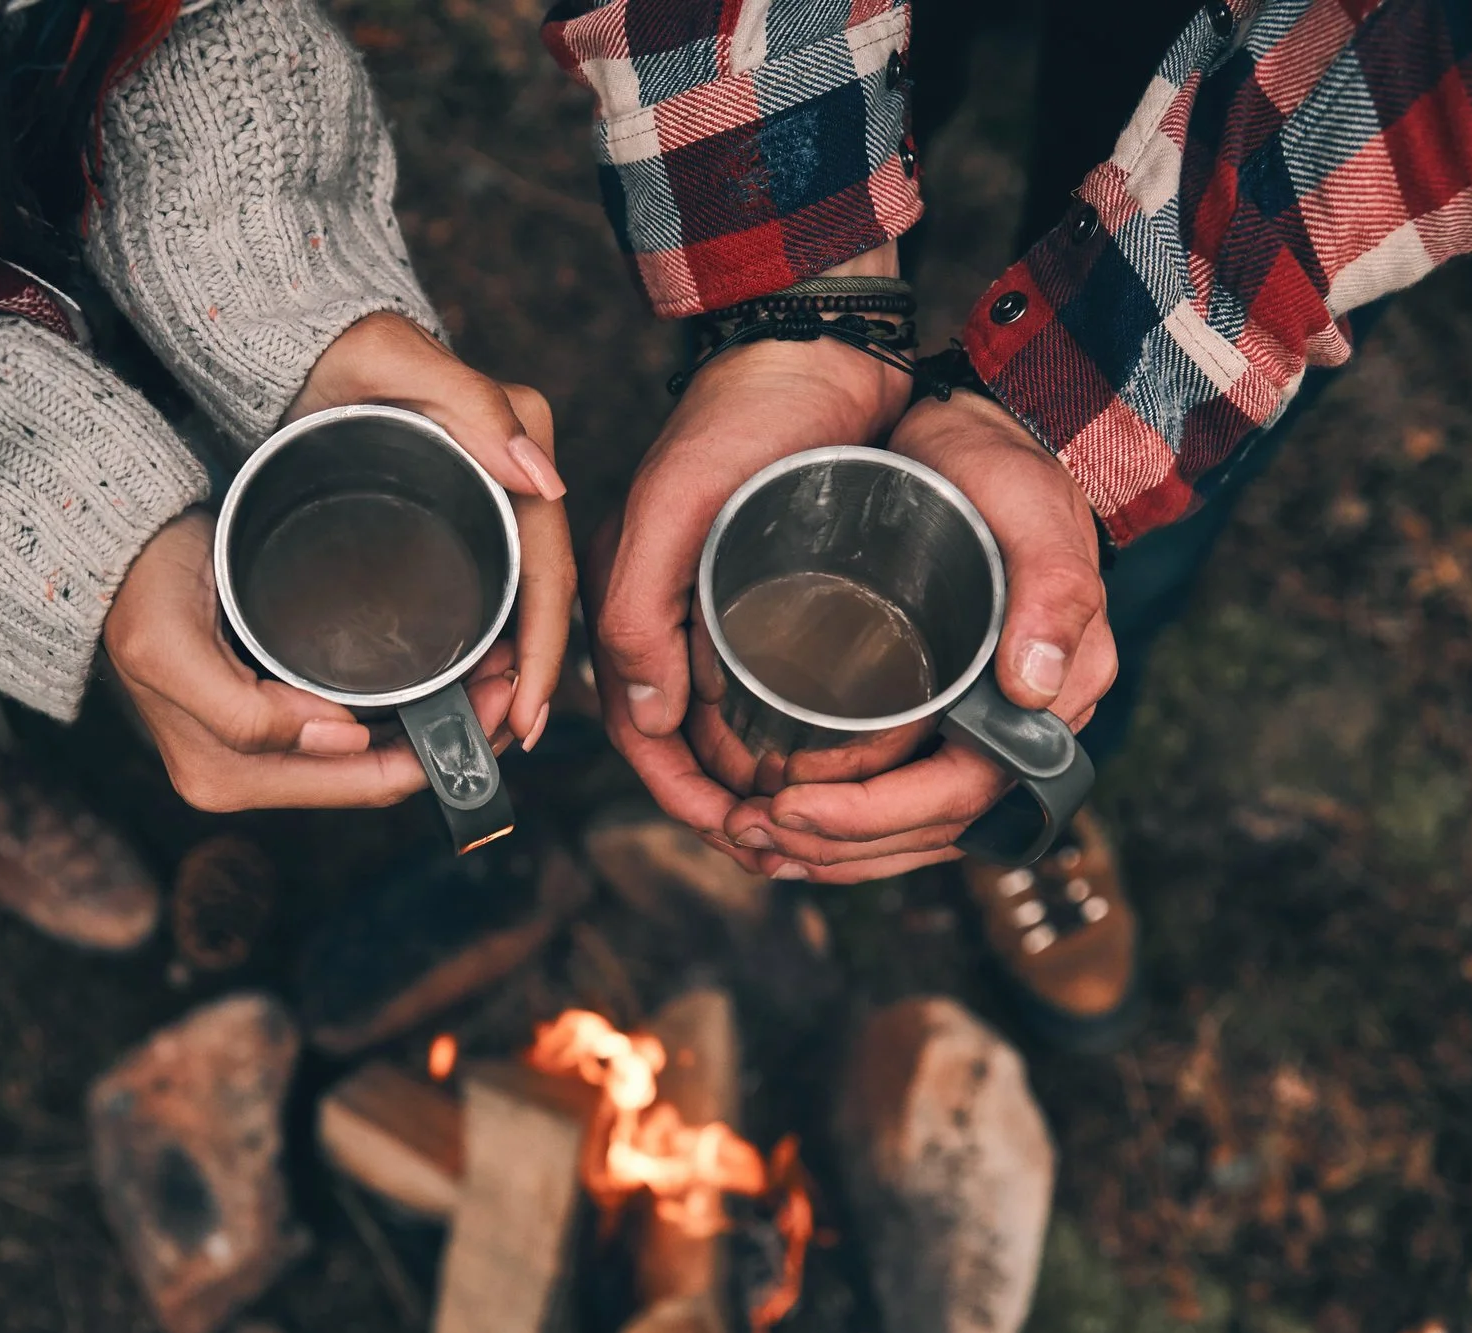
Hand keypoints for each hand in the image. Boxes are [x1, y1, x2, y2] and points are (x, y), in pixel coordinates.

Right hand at [107, 511, 516, 811]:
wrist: (104, 550)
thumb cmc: (135, 588)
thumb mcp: (171, 648)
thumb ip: (244, 711)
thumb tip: (338, 738)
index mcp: (227, 776)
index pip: (363, 783)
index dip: (441, 753)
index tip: (500, 698)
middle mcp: (243, 779)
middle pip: (376, 777)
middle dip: (452, 738)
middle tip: (513, 681)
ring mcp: (256, 755)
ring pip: (372, 756)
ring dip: (436, 723)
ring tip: (494, 672)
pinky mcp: (265, 722)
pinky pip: (351, 732)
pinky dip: (404, 709)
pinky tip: (444, 674)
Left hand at [291, 312, 572, 749]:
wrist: (291, 344)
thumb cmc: (336, 348)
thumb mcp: (394, 361)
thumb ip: (472, 405)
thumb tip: (546, 484)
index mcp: (516, 446)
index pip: (548, 566)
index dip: (542, 648)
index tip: (524, 713)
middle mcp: (510, 477)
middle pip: (538, 597)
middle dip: (528, 676)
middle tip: (503, 740)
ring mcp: (482, 501)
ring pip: (512, 605)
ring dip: (504, 673)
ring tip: (481, 732)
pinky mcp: (451, 518)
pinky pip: (482, 594)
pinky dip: (478, 649)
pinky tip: (461, 691)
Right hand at [586, 248, 911, 847]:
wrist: (819, 344)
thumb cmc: (742, 412)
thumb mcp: (680, 502)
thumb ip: (638, 605)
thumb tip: (644, 719)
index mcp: (630, 607)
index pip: (641, 736)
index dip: (684, 799)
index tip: (743, 836)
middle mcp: (670, 620)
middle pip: (685, 750)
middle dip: (728, 812)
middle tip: (790, 848)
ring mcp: (722, 613)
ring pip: (730, 733)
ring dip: (763, 791)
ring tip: (819, 829)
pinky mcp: (774, 600)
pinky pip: (773, 696)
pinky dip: (796, 747)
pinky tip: (841, 772)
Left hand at [720, 388, 1116, 882]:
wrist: (973, 434)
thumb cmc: (1002, 470)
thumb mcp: (1032, 511)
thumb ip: (1054, 590)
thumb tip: (1034, 689)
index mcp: (1054, 699)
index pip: (964, 797)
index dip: (877, 820)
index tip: (793, 807)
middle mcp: (1023, 730)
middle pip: (928, 829)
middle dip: (836, 846)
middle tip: (750, 830)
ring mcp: (982, 730)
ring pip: (908, 830)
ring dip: (829, 850)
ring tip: (751, 836)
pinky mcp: (942, 718)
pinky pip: (895, 798)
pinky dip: (841, 824)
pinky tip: (781, 819)